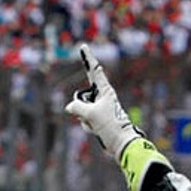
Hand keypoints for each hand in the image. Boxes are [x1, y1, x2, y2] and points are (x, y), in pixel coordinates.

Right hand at [65, 44, 137, 160]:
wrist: (122, 145)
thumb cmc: (110, 126)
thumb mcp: (91, 114)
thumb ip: (77, 107)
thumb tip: (69, 107)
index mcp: (105, 91)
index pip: (94, 71)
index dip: (88, 58)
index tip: (84, 46)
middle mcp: (103, 98)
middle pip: (83, 96)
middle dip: (82, 107)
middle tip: (91, 116)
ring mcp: (100, 110)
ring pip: (83, 111)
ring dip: (86, 120)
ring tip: (98, 126)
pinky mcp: (99, 121)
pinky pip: (86, 121)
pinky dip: (89, 127)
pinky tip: (98, 131)